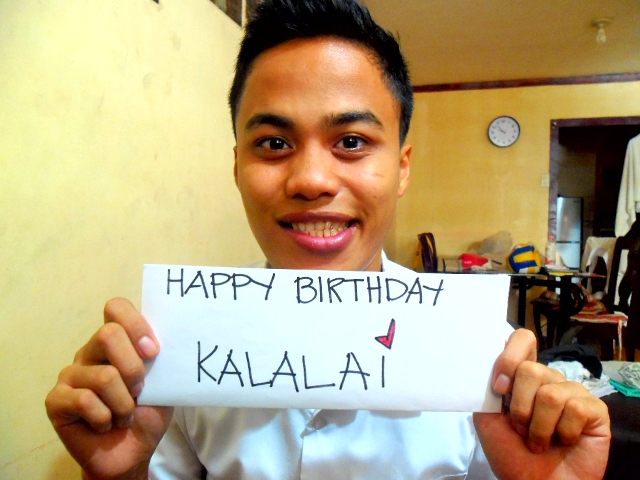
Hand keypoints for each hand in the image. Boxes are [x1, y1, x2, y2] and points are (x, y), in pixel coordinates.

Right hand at [45, 298, 172, 478]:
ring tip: (125, 415)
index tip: (154, 352)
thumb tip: (176, 336)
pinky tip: (107, 425)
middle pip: (108, 334)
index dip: (136, 324)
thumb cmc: (147, 413)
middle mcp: (90, 352)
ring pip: (104, 376)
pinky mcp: (56, 400)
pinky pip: (86, 400)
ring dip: (125, 403)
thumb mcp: (165, 382)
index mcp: (116, 342)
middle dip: (134, 367)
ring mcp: (71, 374)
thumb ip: (163, 357)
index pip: (116, 308)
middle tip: (141, 389)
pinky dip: (106, 418)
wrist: (132, 453)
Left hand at [474, 329, 609, 479]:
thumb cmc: (511, 453)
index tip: (499, 387)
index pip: (522, 340)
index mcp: (523, 377)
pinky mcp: (595, 410)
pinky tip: (563, 442)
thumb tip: (486, 361)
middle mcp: (549, 379)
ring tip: (538, 441)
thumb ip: (486, 388)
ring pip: (551, 393)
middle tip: (520, 428)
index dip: (509, 357)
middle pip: (532, 369)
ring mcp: (573, 393)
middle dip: (520, 407)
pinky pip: (575, 408)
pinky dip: (562, 432)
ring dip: (538, 426)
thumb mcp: (487, 418)